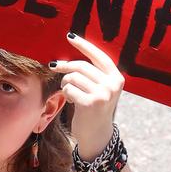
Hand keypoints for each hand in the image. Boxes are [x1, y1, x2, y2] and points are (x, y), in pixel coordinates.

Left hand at [50, 32, 123, 157]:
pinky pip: (69, 89)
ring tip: (70, 92)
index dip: (83, 45)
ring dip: (65, 83)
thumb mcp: (99, 89)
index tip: (69, 36)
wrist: (97, 135)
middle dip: (65, 67)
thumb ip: (91, 74)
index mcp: (116, 78)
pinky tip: (71, 100)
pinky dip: (66, 94)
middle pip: (81, 66)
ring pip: (73, 77)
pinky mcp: (91, 103)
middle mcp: (112, 85)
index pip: (99, 56)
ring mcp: (103, 94)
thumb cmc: (94, 109)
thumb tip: (67, 59)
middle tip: (54, 67)